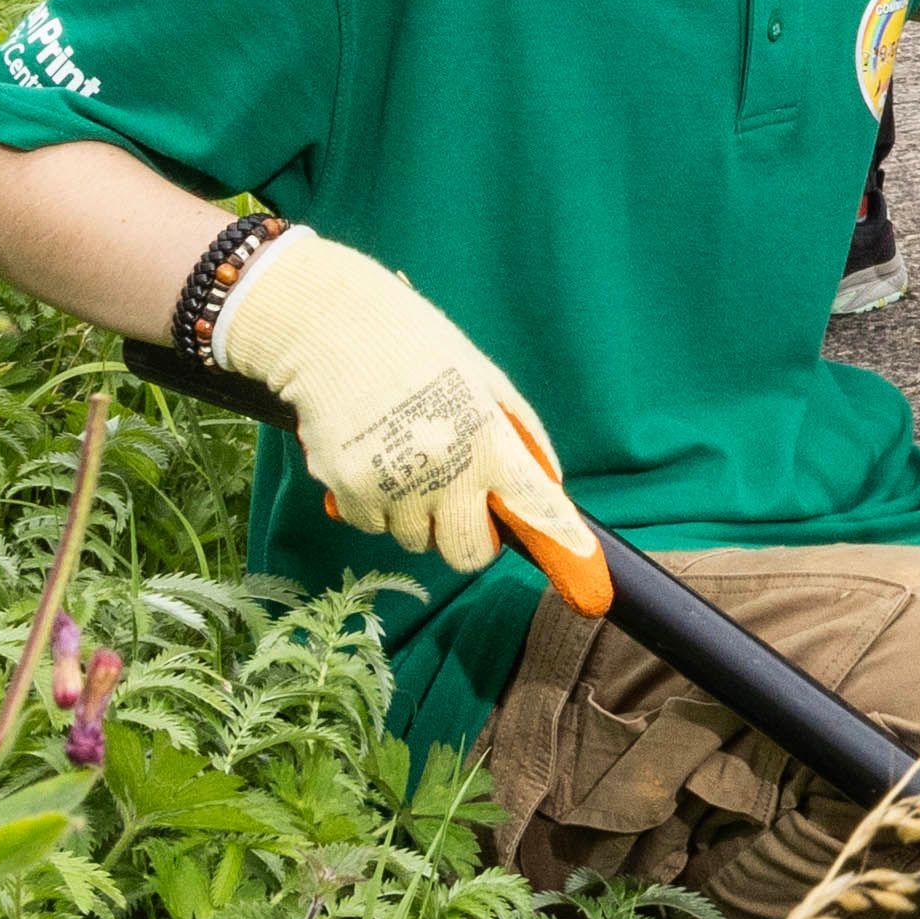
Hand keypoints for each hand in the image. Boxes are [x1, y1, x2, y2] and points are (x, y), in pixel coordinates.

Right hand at [210, 230, 608, 613]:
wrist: (329, 327)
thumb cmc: (414, 345)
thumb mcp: (482, 376)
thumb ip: (519, 432)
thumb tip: (547, 483)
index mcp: (487, 436)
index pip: (534, 506)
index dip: (562, 546)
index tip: (590, 591)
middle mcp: (445, 470)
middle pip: (469, 553)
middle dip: (466, 536)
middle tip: (453, 500)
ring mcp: (393, 486)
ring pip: (414, 540)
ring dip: (412, 515)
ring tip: (401, 457)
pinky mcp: (347, 491)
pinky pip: (370, 526)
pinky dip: (370, 505)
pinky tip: (368, 455)